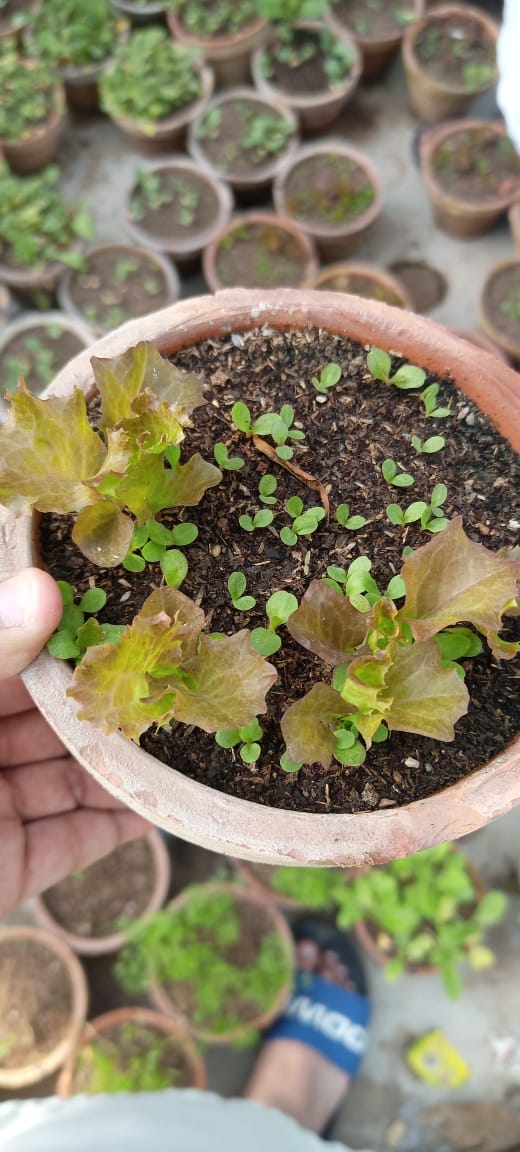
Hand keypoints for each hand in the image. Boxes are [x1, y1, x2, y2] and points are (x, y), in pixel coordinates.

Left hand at [0, 568, 147, 918]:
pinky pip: (73, 838)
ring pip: (68, 776)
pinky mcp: (10, 868)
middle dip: (107, 699)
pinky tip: (169, 796)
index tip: (128, 612)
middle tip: (175, 672)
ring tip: (191, 729)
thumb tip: (43, 584)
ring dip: (125, 758)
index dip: (66, 637)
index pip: (12, 658)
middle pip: (48, 717)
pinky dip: (119, 821)